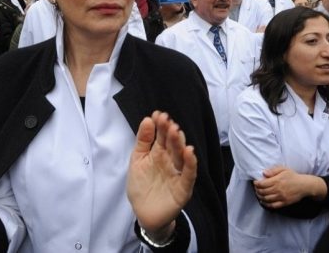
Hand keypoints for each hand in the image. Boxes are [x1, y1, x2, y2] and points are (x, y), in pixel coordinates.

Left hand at [127, 111, 196, 241]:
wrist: (143, 214)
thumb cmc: (141, 186)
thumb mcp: (137, 160)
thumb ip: (143, 141)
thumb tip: (147, 119)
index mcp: (159, 153)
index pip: (162, 136)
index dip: (160, 126)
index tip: (158, 114)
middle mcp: (170, 161)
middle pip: (172, 144)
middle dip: (170, 132)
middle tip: (167, 121)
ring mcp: (177, 173)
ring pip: (181, 156)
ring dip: (180, 144)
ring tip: (176, 131)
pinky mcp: (183, 188)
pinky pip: (188, 174)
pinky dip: (190, 163)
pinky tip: (189, 151)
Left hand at [253, 166, 326, 208]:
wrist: (304, 185)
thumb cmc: (293, 176)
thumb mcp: (283, 169)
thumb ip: (273, 170)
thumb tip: (264, 173)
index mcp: (277, 180)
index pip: (262, 184)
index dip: (256, 184)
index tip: (255, 182)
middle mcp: (278, 189)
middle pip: (263, 192)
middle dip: (257, 190)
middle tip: (256, 188)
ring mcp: (281, 197)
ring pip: (266, 199)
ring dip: (260, 197)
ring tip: (258, 194)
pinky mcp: (284, 202)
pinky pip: (273, 205)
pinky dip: (266, 204)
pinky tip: (264, 201)